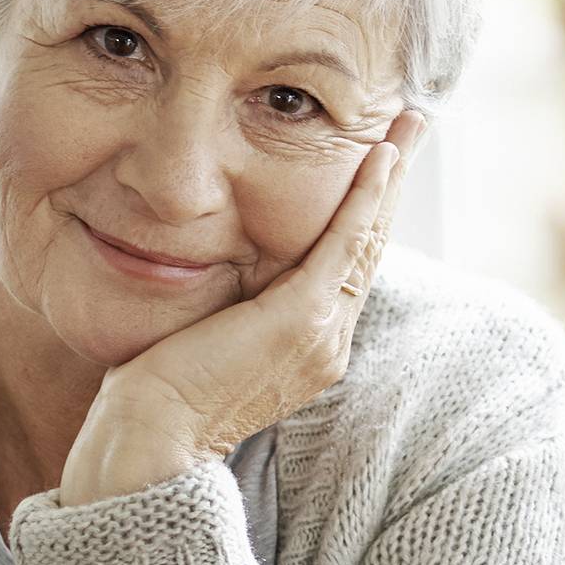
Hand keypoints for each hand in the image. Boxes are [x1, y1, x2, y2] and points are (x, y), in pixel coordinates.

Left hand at [59, 110, 423, 505]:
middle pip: (371, 244)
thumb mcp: (203, 337)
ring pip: (368, 238)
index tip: (378, 163)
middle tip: (412, 123)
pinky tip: (380, 157)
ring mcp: (322, 332)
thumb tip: (210, 266)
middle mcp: (329, 342)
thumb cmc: (157, 397)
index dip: (367, 209)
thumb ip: (227, 304)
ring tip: (408, 124)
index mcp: (310, 347)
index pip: (347, 264)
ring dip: (391, 175)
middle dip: (394, 180)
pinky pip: (346, 244)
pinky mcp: (304, 318)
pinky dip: (367, 197)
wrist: (152, 441)